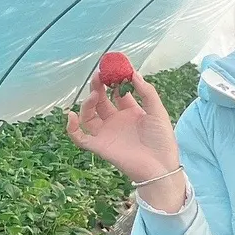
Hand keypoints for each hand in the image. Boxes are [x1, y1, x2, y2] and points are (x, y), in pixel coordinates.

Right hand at [66, 69, 181, 195]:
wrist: (160, 167)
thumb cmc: (162, 141)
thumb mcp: (158, 112)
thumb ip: (147, 92)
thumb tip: (134, 72)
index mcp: (131, 111)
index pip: (117, 92)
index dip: (114, 79)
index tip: (112, 67)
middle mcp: (116, 121)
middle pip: (101, 100)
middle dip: (98, 87)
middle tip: (99, 76)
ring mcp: (107, 133)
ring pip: (89, 115)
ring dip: (88, 102)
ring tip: (95, 93)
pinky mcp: (99, 146)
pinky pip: (79, 137)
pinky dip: (71, 128)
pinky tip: (71, 115)